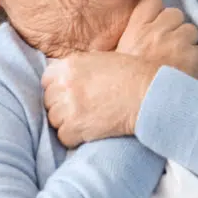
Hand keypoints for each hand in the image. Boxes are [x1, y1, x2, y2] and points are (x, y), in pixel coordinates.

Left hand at [41, 52, 157, 146]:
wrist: (149, 94)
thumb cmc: (133, 75)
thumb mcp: (102, 59)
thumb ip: (80, 68)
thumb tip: (68, 78)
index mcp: (70, 65)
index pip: (47, 79)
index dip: (58, 89)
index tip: (69, 95)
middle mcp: (65, 84)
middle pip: (49, 101)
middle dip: (61, 107)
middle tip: (81, 110)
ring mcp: (69, 106)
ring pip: (54, 120)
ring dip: (67, 123)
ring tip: (87, 121)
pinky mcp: (76, 127)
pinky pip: (63, 137)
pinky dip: (74, 138)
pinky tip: (90, 132)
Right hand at [116, 0, 197, 79]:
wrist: (141, 103)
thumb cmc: (124, 85)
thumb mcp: (116, 57)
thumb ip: (129, 39)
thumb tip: (134, 37)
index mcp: (136, 27)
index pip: (152, 2)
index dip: (157, 14)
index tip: (156, 26)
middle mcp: (157, 30)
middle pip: (175, 14)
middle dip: (174, 28)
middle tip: (169, 46)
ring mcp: (177, 41)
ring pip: (191, 30)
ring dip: (188, 42)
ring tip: (179, 60)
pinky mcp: (194, 56)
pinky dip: (197, 61)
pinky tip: (186, 72)